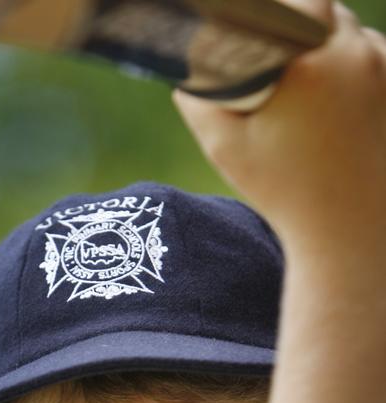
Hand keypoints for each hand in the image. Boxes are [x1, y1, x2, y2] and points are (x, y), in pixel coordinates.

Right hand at [173, 2, 385, 249]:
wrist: (348, 228)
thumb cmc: (284, 191)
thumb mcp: (226, 149)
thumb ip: (199, 102)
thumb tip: (187, 71)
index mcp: (310, 64)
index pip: (299, 1)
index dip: (275, 9)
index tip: (252, 33)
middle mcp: (355, 56)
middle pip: (325, 10)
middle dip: (297, 25)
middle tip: (273, 62)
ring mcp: (383, 72)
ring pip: (350, 32)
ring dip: (325, 45)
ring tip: (300, 86)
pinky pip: (370, 55)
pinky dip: (349, 65)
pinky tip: (326, 99)